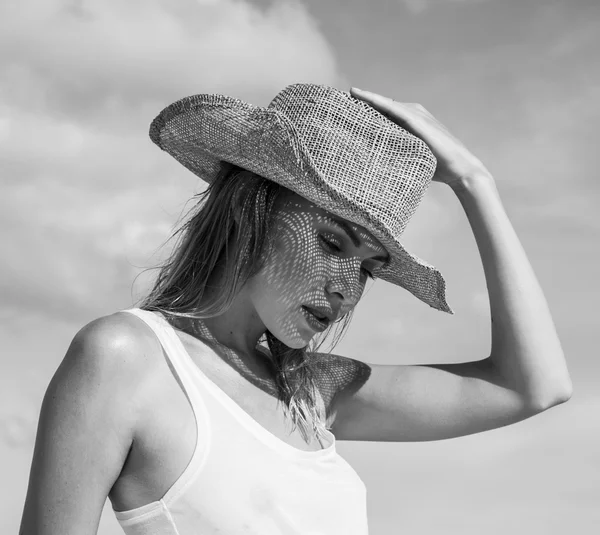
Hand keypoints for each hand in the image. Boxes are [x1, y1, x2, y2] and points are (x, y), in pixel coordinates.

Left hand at [350, 87, 492, 190]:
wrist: (460, 170)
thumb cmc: (436, 168)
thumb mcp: (409, 158)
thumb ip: (395, 154)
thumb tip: (374, 165)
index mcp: (409, 122)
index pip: (383, 113)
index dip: (364, 110)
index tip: (344, 109)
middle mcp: (412, 114)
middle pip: (381, 106)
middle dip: (361, 102)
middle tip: (338, 99)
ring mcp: (416, 115)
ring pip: (385, 104)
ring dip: (366, 98)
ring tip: (347, 94)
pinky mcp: (418, 120)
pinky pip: (393, 108)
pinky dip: (377, 102)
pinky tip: (363, 97)